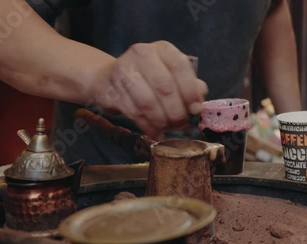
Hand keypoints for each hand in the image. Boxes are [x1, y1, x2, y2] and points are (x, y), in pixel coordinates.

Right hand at [91, 41, 206, 139]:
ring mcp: (124, 71)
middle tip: (182, 124)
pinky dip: (148, 126)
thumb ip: (190, 85)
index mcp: (162, 49)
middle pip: (164, 87)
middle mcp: (142, 54)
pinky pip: (134, 113)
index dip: (190, 91)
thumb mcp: (171, 75)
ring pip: (148, 103)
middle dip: (176, 111)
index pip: (180, 66)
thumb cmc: (148, 78)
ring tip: (168, 129)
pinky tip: (155, 132)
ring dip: (162, 121)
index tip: (195, 110)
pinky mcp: (112, 90)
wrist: (108, 79)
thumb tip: (199, 104)